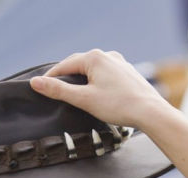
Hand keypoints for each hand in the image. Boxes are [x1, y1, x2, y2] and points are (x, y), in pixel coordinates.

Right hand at [29, 50, 172, 130]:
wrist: (151, 112)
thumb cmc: (119, 106)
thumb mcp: (84, 99)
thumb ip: (59, 91)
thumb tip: (36, 83)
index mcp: (94, 58)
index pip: (65, 66)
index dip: (51, 78)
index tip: (40, 88)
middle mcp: (108, 55)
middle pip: (79, 66)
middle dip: (67, 78)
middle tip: (54, 92)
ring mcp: (120, 63)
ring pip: (94, 70)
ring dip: (83, 81)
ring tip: (75, 95)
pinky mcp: (128, 73)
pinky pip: (106, 75)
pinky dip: (97, 83)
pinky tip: (97, 95)